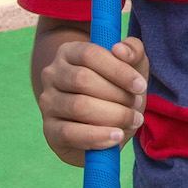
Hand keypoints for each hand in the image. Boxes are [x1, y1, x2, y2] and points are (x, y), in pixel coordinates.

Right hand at [36, 36, 149, 166]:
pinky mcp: (49, 130)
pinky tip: (116, 137)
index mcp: (69, 52)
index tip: (140, 85)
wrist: (104, 128)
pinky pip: (70, 133)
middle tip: (136, 105)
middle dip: (116, 94)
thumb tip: (120, 49)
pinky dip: (97, 136)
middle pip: (82, 79)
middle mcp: (52, 74)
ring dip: (112, 115)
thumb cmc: (118, 90)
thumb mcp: (132, 67)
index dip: (118, 70)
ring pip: (78, 106)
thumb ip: (134, 50)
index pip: (90, 54)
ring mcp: (47, 102)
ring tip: (132, 120)